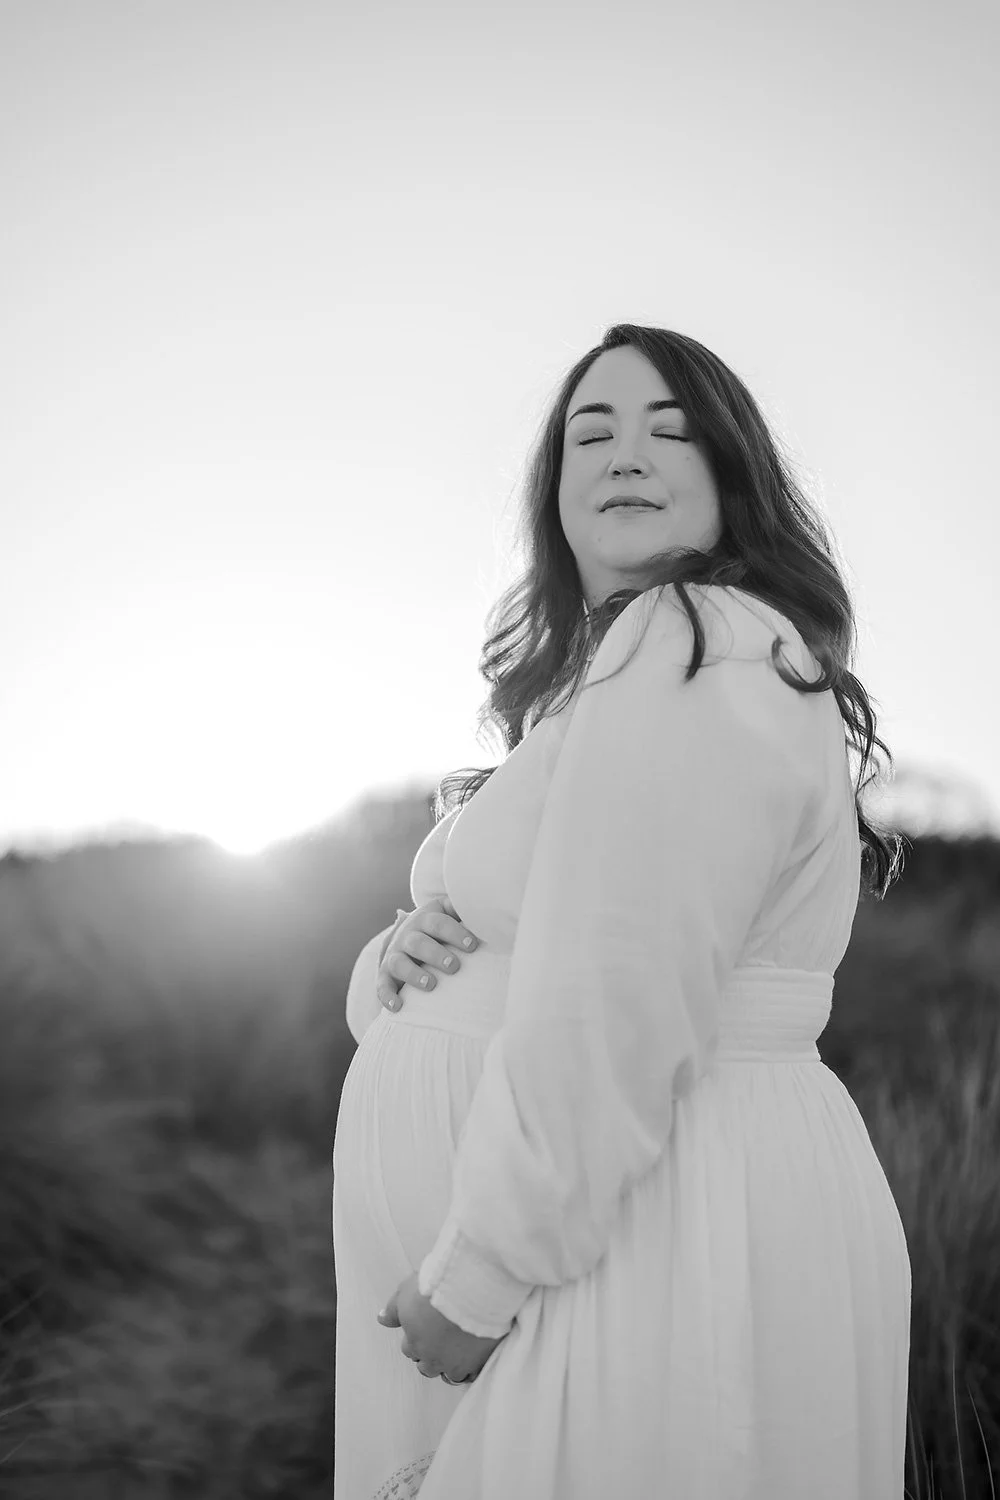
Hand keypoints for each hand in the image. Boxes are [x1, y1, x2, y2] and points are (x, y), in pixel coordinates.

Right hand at [376, 898, 479, 1012]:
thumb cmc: (437, 930)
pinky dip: (387, 996)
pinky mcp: (385, 976)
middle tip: (454, 966)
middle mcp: (407, 937)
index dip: (455, 933)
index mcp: (425, 920)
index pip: (438, 923)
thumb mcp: (446, 914)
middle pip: (418, 943)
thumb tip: (483, 908)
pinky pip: (382, 986)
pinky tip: (398, 1006)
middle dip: (435, 954)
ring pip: (399, 963)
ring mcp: (394, 956)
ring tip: (431, 984)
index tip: (473, 945)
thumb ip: (460, 909)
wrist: (405, 939)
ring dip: (414, 974)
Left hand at [376, 1271, 508, 1383]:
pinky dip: (471, 1367)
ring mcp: (458, 1362)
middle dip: (429, 1356)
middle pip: (427, 1367)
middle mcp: (435, 1358)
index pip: (409, 1350)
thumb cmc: (437, 1287)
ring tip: (456, 1350)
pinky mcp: (480, 1360)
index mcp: (415, 1343)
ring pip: (450, 1375)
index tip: (423, 1327)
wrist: (471, 1287)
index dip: (415, 1338)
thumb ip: (393, 1310)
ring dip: (450, 1365)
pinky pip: (473, 1374)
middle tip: (438, 1338)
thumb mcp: (406, 1292)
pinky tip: (473, 1355)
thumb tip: (382, 1318)